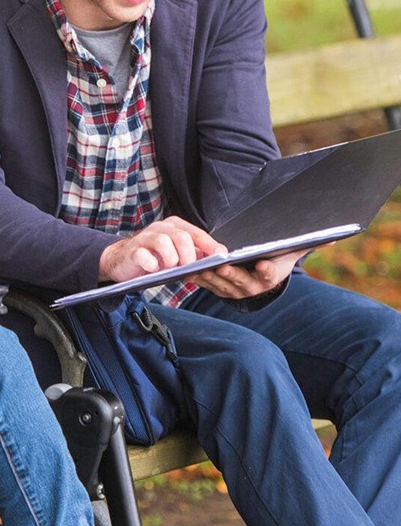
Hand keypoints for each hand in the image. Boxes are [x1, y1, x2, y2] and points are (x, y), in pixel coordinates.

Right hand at [98, 216, 221, 282]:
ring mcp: (145, 238)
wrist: (122, 260)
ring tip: (168, 268)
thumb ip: (193, 252)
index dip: (210, 245)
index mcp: (173, 226)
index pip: (196, 233)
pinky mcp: (133, 250)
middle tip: (186, 268)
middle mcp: (160, 228)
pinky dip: (152, 266)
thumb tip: (215, 256)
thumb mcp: (175, 252)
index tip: (221, 256)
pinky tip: (153, 269)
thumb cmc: (152, 257)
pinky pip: (145, 256)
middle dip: (189, 256)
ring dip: (170, 260)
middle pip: (182, 237)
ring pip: (164, 243)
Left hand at [188, 248, 304, 299]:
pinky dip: (198, 278)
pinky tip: (189, 270)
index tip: (262, 264)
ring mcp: (233, 289)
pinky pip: (206, 284)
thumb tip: (336, 236)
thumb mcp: (290, 251)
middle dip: (231, 274)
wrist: (256, 271)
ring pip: (220, 284)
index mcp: (270, 277)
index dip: (267, 270)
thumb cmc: (274, 257)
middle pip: (241, 281)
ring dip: (210, 276)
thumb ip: (308, 243)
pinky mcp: (218, 288)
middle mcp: (252, 287)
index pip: (270, 274)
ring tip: (202, 266)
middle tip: (223, 266)